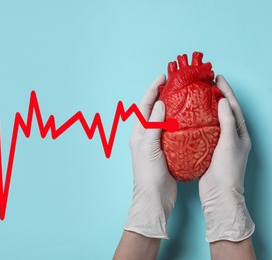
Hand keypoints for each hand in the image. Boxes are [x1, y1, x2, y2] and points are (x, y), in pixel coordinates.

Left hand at [124, 74, 176, 238]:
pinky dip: (179, 122)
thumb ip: (153, 125)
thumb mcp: (149, 146)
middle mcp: (145, 135)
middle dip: (162, 95)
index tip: (163, 76)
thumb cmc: (148, 173)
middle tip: (175, 82)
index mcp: (138, 133)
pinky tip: (189, 118)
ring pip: (164, 120)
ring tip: (184, 95)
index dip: (152, 89)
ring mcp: (156, 143)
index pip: (144, 105)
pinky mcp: (167, 151)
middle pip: (153, 110)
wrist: (154, 197)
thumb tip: (159, 104)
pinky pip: (173, 131)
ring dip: (172, 107)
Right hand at [199, 75, 254, 241]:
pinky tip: (188, 118)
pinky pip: (202, 132)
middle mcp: (231, 138)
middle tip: (206, 84)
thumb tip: (222, 101)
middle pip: (223, 112)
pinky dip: (196, 123)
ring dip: (205, 109)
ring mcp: (219, 145)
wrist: (220, 195)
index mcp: (240, 134)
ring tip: (196, 96)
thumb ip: (226, 121)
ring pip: (212, 121)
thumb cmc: (227, 171)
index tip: (218, 78)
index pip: (233, 107)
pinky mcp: (207, 151)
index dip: (226, 92)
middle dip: (216, 97)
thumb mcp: (229, 143)